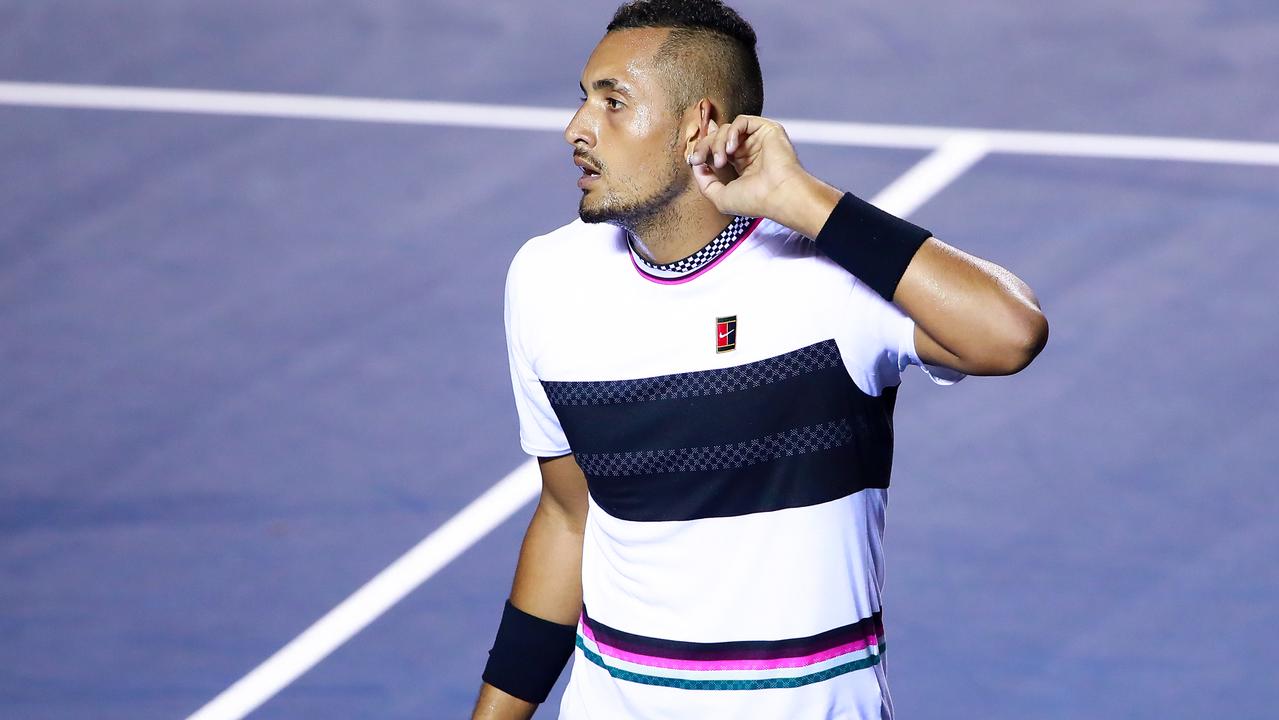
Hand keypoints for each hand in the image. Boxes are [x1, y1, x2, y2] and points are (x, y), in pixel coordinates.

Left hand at [687, 115, 842, 237]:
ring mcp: (758, 140)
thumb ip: (705, 182)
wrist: (779, 195)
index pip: (717, 147)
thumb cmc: (755, 200)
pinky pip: (741, 121)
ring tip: (721, 161)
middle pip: (717, 137)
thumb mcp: (720, 196)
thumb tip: (696, 164)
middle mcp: (750, 151)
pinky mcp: (767, 129)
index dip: (703, 148)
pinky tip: (731, 149)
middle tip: (699, 159)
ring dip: (717, 143)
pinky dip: (731, 133)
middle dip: (704, 146)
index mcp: (742, 164)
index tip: (694, 158)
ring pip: (726, 128)